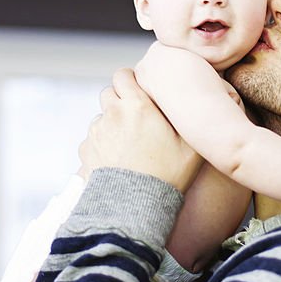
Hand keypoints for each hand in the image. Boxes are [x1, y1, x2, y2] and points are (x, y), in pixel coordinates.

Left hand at [79, 68, 202, 191]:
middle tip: (136, 116)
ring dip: (112, 122)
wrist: (135, 207)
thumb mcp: (191, 145)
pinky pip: (93, 138)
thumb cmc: (167, 175)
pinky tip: (117, 157)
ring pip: (101, 116)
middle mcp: (112, 114)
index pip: (124, 74)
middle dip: (120, 99)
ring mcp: (96, 132)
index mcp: (137, 105)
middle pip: (109, 92)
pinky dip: (102, 142)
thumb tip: (194, 105)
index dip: (132, 80)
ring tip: (128, 142)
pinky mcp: (86, 151)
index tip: (141, 91)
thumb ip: (190, 119)